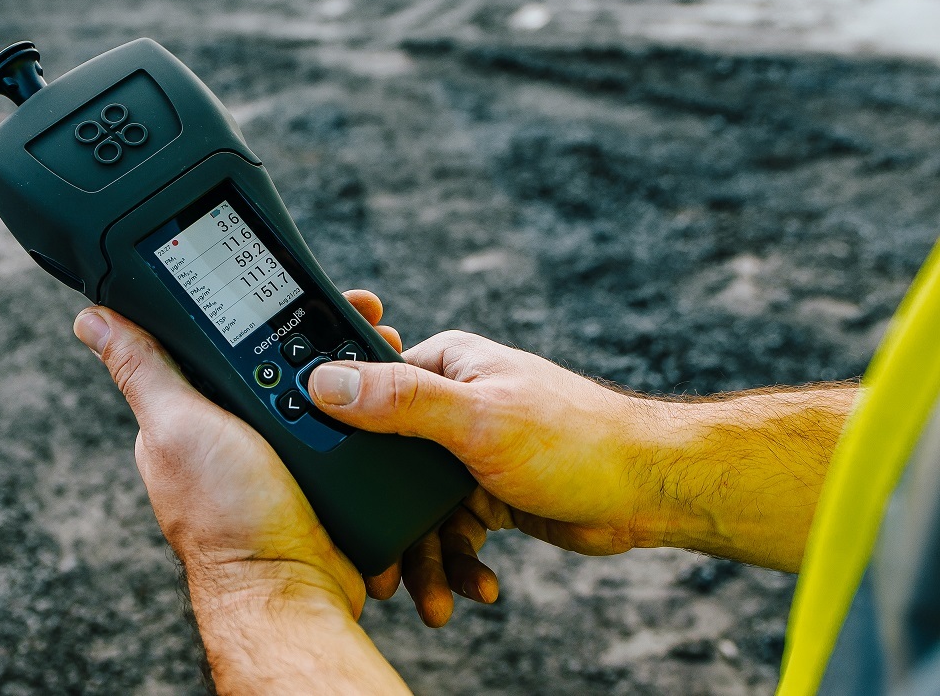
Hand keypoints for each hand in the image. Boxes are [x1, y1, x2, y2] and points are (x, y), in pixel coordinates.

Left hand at [72, 303, 361, 613]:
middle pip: (271, 359)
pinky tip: (376, 391)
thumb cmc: (227, 520)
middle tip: (356, 310)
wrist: (295, 588)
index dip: (245, 309)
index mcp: (185, 418)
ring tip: (377, 342)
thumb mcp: (178, 427)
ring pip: (314, 388)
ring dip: (343, 368)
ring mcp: (276, 456)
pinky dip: (361, 407)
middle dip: (311, 333)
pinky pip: (343, 425)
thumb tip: (91, 319)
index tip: (284, 283)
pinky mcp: (319, 475)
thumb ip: (142, 371)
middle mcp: (228, 436)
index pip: (211, 342)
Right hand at [309, 332, 668, 561]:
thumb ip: (400, 402)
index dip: (340, 438)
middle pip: (387, 465)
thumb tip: (326, 381)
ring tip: (432, 601)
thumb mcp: (477, 419)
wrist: (646, 490)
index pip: (366, 392)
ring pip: (418, 509)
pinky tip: (476, 587)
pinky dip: (458, 564)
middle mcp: (450, 404)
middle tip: (379, 570)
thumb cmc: (574, 438)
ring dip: (425, 558)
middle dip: (385, 523)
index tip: (322, 484)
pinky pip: (452, 532)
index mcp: (444, 366)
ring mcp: (467, 451)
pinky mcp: (485, 492)